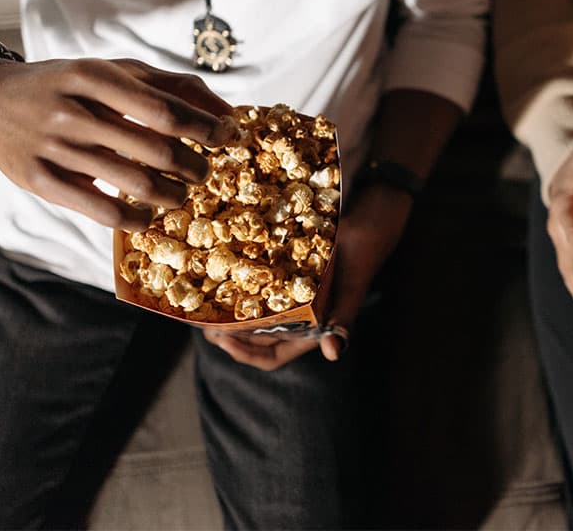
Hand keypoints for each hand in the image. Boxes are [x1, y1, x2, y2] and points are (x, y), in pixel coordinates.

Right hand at [0, 56, 235, 230]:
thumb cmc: (69, 85)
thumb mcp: (116, 71)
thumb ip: (173, 87)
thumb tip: (229, 114)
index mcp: (95, 77)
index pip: (168, 112)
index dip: (207, 131)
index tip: (226, 139)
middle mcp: (73, 111)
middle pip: (159, 152)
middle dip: (195, 168)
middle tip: (201, 172)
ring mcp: (55, 148)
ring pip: (137, 185)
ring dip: (172, 196)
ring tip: (179, 193)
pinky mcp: (41, 182)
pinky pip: (104, 213)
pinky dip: (137, 220)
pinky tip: (147, 215)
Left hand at [203, 183, 412, 369]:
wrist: (371, 216)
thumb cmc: (363, 253)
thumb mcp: (352, 285)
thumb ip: (343, 319)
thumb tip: (334, 353)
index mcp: (313, 329)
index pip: (273, 356)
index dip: (245, 353)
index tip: (221, 339)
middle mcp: (298, 317)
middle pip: (254, 337)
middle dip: (227, 333)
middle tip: (201, 319)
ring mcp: (291, 296)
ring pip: (252, 314)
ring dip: (229, 311)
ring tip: (205, 301)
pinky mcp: (287, 274)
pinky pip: (257, 287)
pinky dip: (240, 286)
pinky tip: (223, 272)